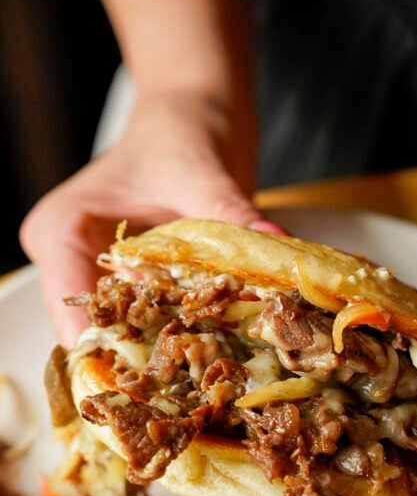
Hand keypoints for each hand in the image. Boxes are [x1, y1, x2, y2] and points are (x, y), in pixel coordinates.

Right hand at [20, 88, 283, 346]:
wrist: (194, 112)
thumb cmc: (180, 128)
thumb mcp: (202, 174)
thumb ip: (231, 215)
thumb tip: (275, 245)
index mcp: (62, 229)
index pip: (70, 301)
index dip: (107, 341)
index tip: (150, 368)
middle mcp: (71, 260)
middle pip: (94, 328)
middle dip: (141, 357)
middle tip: (190, 382)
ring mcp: (100, 275)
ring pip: (122, 333)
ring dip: (163, 351)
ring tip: (205, 372)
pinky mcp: (132, 285)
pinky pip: (150, 322)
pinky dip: (180, 335)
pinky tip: (215, 351)